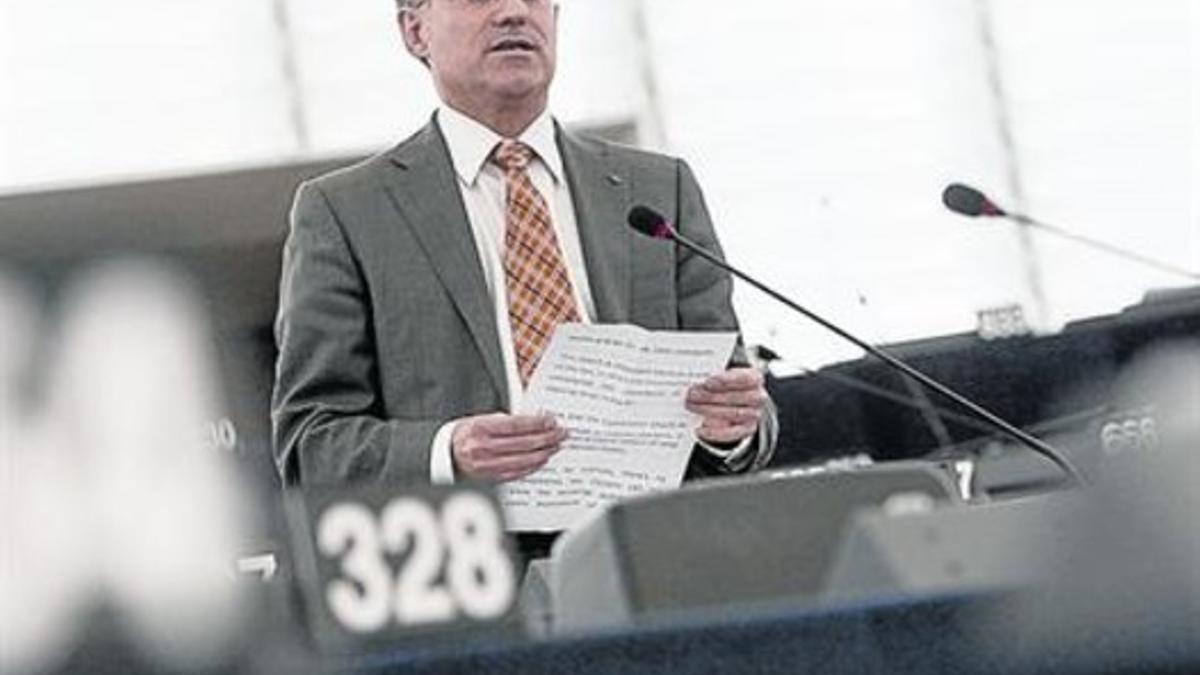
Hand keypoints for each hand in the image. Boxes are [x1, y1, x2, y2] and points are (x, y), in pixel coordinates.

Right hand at [451, 412, 566, 482]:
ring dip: (544, 452)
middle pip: (524, 443)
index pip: (516, 424)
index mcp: (480, 428)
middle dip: (547, 437)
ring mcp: (486, 465)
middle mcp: (482, 448)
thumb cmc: (465, 435)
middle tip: (561, 433)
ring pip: (524, 460)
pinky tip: (542, 459)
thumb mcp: (480, 419)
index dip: (537, 422)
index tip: (551, 420)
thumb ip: (505, 420)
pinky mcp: (490, 479)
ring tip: (555, 446)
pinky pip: (518, 473)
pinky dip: (533, 466)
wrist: (447, 455)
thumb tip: (534, 419)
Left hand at [685, 368, 767, 445]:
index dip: (726, 380)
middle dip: (711, 396)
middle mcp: (758, 397)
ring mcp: (754, 414)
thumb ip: (713, 378)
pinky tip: (700, 429)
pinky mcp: (747, 429)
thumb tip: (697, 384)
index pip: (744, 378)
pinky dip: (714, 432)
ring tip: (692, 407)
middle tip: (692, 395)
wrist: (739, 398)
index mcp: (755, 378)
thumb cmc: (728, 383)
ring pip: (733, 414)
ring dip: (709, 411)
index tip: (708, 382)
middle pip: (735, 397)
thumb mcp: (724, 375)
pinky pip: (731, 433)